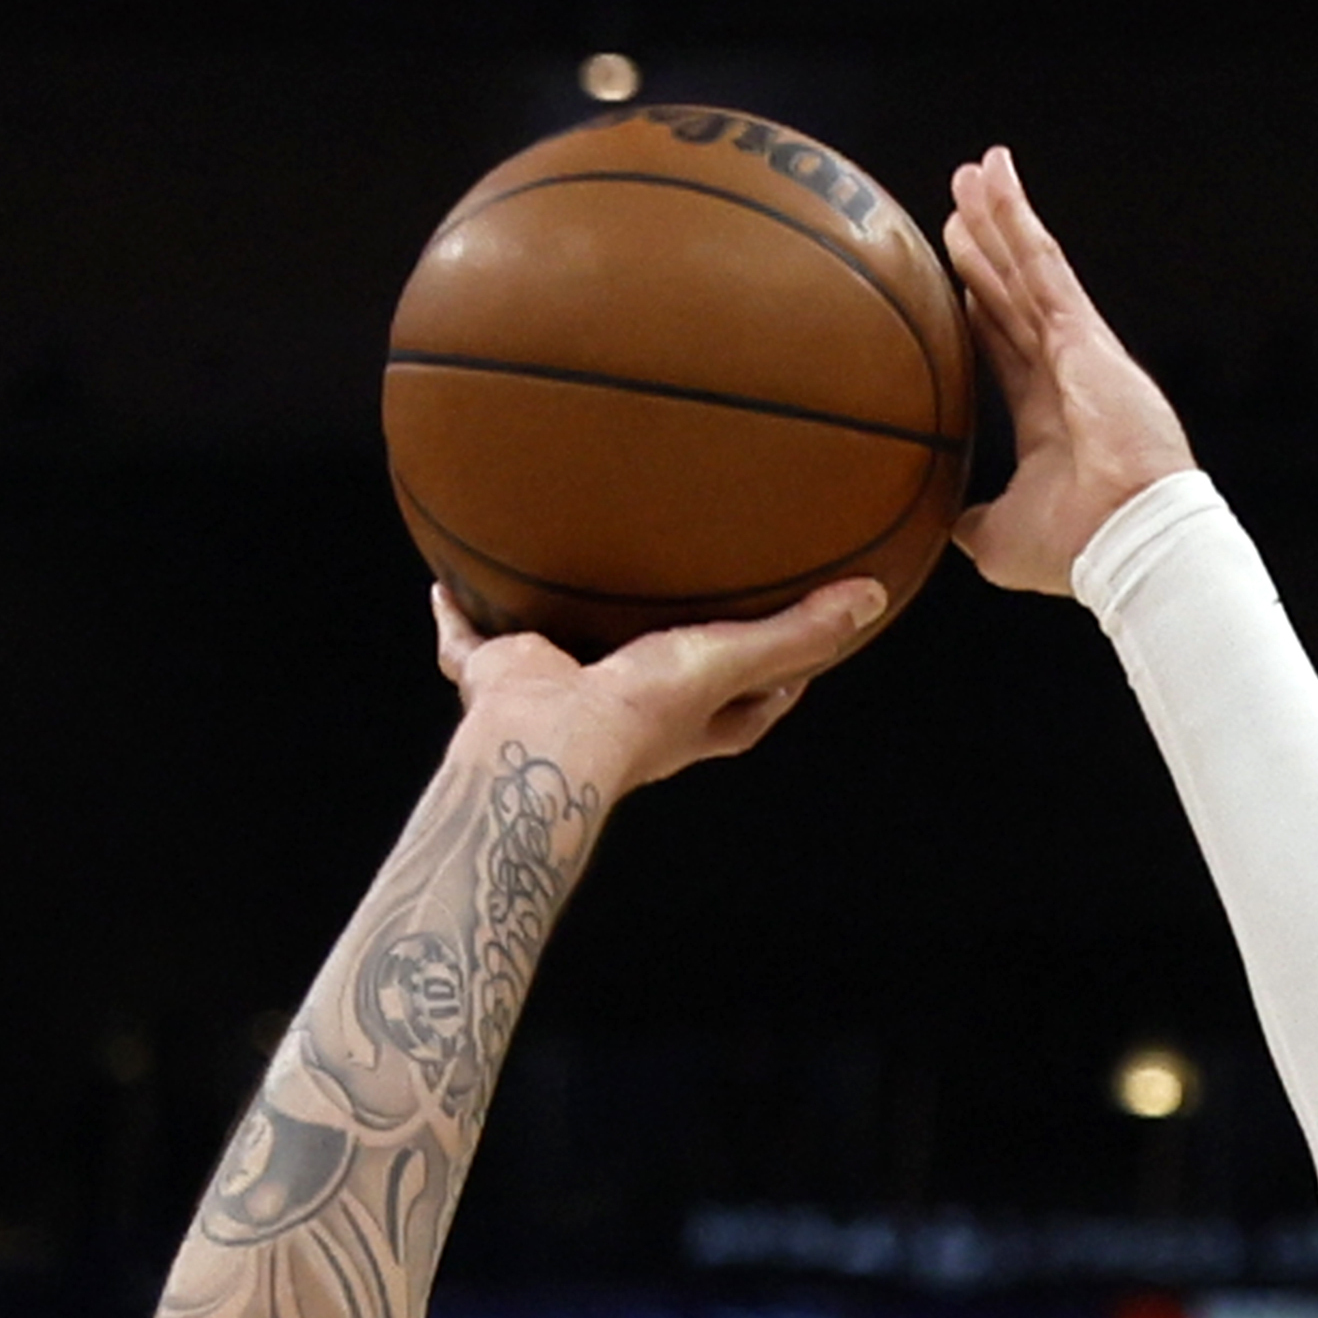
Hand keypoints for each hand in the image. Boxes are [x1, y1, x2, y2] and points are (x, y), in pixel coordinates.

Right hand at [431, 574, 885, 792]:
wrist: (546, 740)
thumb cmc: (642, 712)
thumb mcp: (734, 660)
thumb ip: (800, 632)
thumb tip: (872, 597)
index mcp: (685, 720)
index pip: (747, 706)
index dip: (774, 680)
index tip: (796, 645)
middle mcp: (624, 709)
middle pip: (658, 679)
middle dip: (667, 649)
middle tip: (681, 601)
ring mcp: (559, 694)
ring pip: (563, 655)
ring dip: (561, 627)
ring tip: (562, 577)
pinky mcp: (500, 679)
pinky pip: (471, 642)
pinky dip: (456, 616)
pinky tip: (445, 580)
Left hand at [943, 144, 1197, 595]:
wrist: (1125, 542)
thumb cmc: (1075, 548)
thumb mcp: (998, 537)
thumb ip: (968, 518)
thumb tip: (937, 521)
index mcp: (1045, 417)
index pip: (1006, 346)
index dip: (981, 308)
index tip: (958, 277)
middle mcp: (1062, 372)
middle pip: (1013, 293)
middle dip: (987, 249)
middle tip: (961, 204)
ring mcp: (1074, 347)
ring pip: (1026, 266)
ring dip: (999, 217)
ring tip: (974, 172)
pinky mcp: (1080, 333)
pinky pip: (1042, 263)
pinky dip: (1017, 219)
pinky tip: (997, 181)